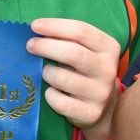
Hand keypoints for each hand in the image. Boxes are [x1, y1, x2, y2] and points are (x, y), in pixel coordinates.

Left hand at [29, 19, 121, 139]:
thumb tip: (37, 30)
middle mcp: (108, 69)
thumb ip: (68, 39)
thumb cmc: (86, 71)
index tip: (35, 26)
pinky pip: (59, 102)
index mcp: (109, 48)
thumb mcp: (86, 51)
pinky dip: (49, 95)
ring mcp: (100, 93)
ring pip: (62, 78)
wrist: (105, 107)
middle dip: (46, 47)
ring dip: (47, 73)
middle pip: (73, 53)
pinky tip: (51, 92)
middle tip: (30, 46)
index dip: (55, 26)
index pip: (81, 31)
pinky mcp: (90, 113)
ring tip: (46, 73)